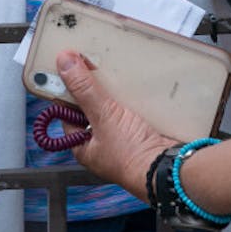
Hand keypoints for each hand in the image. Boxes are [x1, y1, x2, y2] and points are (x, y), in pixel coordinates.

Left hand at [55, 50, 174, 200]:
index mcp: (84, 146)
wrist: (167, 168)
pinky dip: (133, 98)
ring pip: (114, 108)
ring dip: (116, 92)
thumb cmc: (131, 153)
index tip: (71, 69)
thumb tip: (64, 63)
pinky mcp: (142, 133)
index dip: (69, 91)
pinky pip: (133, 111)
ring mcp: (123, 139)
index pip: (68, 113)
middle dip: (95, 89)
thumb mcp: (103, 116)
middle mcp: (102, 144)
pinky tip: (136, 85)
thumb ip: (84, 90)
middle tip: (95, 65)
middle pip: (92, 109)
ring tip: (116, 72)